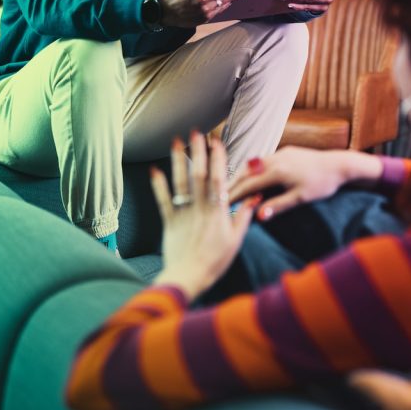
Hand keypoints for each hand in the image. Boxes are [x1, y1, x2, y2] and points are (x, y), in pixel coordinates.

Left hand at [151, 132, 259, 301]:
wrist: (188, 277)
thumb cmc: (215, 261)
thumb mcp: (236, 240)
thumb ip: (244, 216)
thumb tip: (255, 197)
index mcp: (218, 211)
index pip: (218, 178)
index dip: (217, 158)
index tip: (217, 141)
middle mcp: (200, 208)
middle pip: (198, 174)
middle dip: (197, 151)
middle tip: (195, 132)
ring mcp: (183, 213)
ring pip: (180, 182)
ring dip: (177, 161)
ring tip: (175, 142)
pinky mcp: (169, 222)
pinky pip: (163, 200)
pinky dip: (158, 185)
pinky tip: (154, 170)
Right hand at [229, 147, 382, 220]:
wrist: (340, 164)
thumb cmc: (322, 184)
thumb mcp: (301, 198)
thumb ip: (279, 206)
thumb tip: (258, 215)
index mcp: (278, 172)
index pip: (248, 185)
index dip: (232, 195)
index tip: (218, 203)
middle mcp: (275, 159)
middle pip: (245, 172)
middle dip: (230, 183)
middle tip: (215, 195)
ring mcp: (280, 153)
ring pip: (252, 164)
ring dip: (240, 175)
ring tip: (228, 187)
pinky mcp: (285, 151)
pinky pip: (262, 160)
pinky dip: (251, 169)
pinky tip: (248, 177)